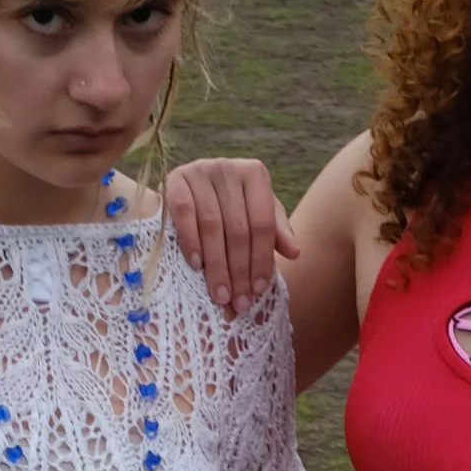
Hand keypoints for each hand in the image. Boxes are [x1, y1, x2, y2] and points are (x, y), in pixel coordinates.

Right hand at [164, 155, 296, 313]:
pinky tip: (197, 266)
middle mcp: (228, 168)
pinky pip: (184, 214)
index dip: (262, 259)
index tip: (258, 290)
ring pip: (212, 225)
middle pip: (238, 228)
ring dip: (217, 265)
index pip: (262, 223)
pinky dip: (191, 242)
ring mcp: (200, 170)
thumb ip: (275, 231)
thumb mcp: (256, 213)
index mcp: (254, 174)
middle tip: (239, 302)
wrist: (190, 185)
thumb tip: (294, 252)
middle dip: (240, 270)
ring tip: (220, 295)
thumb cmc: (230, 204)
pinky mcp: (176, 179)